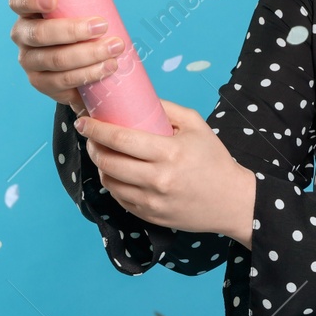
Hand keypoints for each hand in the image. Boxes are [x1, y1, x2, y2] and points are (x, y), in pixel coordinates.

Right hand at [8, 0, 123, 116]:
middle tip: (103, 26)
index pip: (19, 1)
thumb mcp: (89, 2)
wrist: (81, 61)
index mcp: (28, 10)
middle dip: (73, 31)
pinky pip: (63, 81)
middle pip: (40, 35)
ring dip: (87, 55)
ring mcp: (29, 62)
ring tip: (114, 50)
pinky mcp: (41, 83)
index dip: (32, 0)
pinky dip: (87, 75)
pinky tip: (106, 69)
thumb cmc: (80, 21)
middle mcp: (22, 35)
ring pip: (55, 60)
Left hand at [75, 98, 256, 246]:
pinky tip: (118, 172)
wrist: (232, 201)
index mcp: (169, 153)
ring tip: (104, 153)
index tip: (83, 121)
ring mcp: (152, 201)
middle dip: (93, 146)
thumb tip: (135, 98)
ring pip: (110, 182)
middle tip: (91, 136)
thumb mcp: (196, 125)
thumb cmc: (214, 160)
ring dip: (100, 165)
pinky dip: (113, 183)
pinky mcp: (150, 216)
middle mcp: (158, 179)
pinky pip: (120, 199)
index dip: (96, 129)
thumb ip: (166, 109)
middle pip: (108, 162)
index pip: (120, 138)